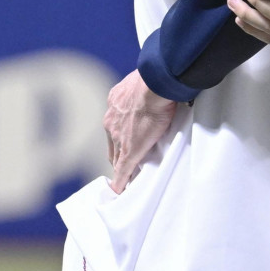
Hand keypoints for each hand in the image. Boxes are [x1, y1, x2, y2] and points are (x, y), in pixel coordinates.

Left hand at [104, 70, 178, 193]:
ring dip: (120, 164)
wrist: (153, 87)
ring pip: (116, 156)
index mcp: (115, 104)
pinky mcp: (129, 150)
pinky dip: (121, 181)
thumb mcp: (141, 82)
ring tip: (125, 176)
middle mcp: (112, 120)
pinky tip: (120, 190)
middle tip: (124, 161)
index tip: (126, 140)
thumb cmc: (153, 80)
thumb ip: (144, 89)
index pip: (115, 125)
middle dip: (117, 151)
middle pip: (112, 142)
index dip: (120, 135)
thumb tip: (157, 86)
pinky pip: (122, 169)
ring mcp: (118, 136)